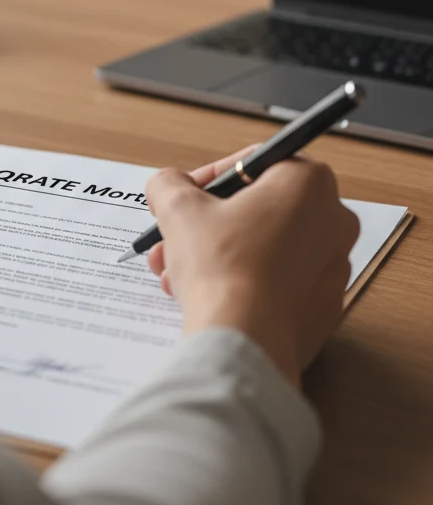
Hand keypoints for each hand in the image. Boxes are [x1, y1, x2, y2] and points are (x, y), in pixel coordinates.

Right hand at [145, 149, 359, 387]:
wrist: (244, 341)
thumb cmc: (221, 266)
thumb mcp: (178, 207)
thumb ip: (169, 183)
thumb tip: (169, 185)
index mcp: (308, 183)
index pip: (253, 162)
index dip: (210, 177)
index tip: (186, 196)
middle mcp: (334, 221)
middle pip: (256, 207)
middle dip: (207, 221)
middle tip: (174, 234)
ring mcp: (333, 268)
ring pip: (263, 246)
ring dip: (215, 252)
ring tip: (175, 271)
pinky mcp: (324, 307)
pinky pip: (276, 281)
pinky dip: (241, 280)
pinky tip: (204, 293)